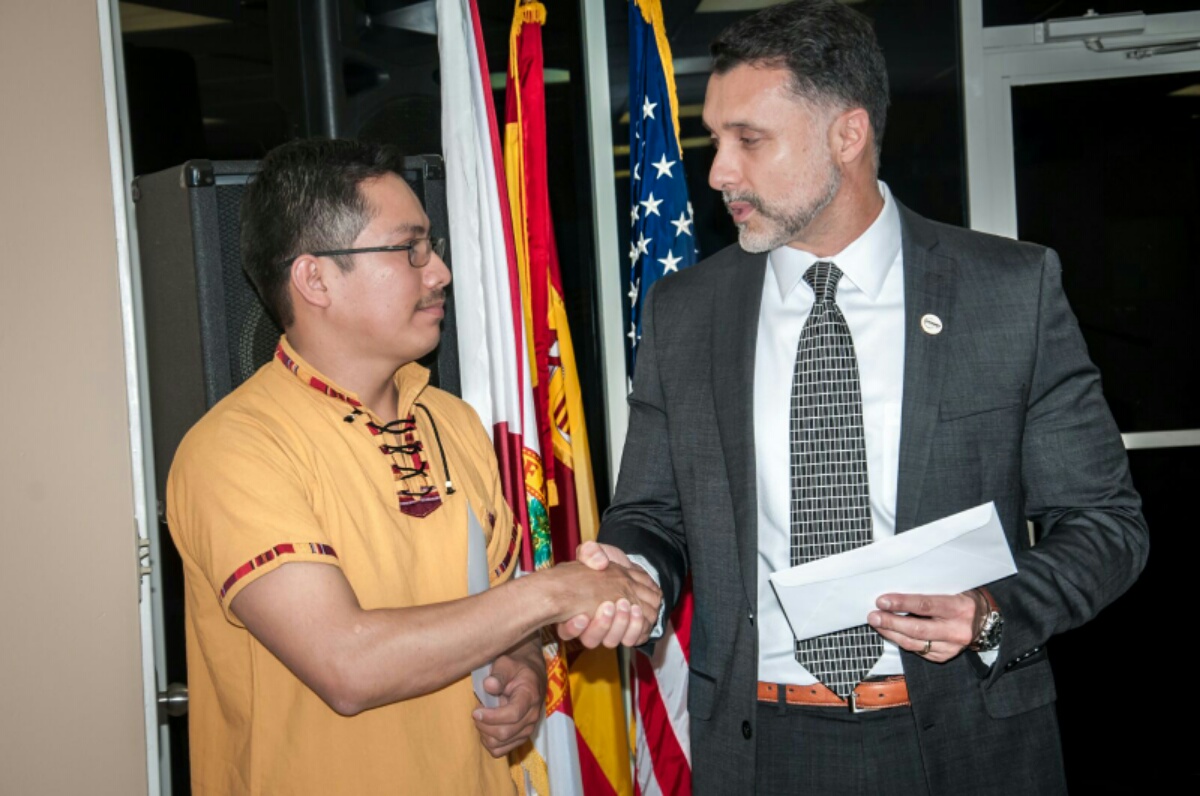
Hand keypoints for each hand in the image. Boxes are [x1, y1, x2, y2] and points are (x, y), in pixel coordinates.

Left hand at [473, 640, 545, 756]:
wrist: (530, 676)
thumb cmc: (515, 668)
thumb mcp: (506, 664)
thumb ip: (499, 674)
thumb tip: (489, 685)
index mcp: (530, 696)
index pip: (513, 714)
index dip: (491, 717)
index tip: (475, 711)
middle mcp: (532, 716)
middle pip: (505, 732)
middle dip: (484, 725)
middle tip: (475, 712)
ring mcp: (528, 729)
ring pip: (501, 744)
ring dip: (485, 734)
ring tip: (481, 719)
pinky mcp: (521, 738)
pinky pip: (501, 751)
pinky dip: (489, 743)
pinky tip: (486, 728)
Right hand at [556, 542, 661, 648]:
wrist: (625, 569)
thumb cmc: (603, 563)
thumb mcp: (592, 552)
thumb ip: (590, 553)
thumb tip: (600, 563)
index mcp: (572, 611)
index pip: (566, 631)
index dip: (572, 628)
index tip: (582, 616)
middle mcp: (589, 627)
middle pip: (591, 640)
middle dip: (602, 626)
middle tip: (610, 605)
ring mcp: (608, 631)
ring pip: (611, 641)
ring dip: (621, 625)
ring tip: (629, 607)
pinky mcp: (627, 631)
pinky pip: (631, 640)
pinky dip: (636, 629)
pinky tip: (638, 611)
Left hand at [867, 590, 981, 662]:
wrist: (989, 621)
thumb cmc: (966, 599)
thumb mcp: (955, 588)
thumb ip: (931, 590)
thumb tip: (899, 587)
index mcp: (959, 608)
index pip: (925, 606)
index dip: (901, 604)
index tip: (882, 601)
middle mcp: (956, 630)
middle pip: (917, 629)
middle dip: (891, 623)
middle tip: (873, 616)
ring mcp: (951, 647)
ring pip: (915, 643)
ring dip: (892, 633)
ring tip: (877, 624)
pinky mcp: (945, 656)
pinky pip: (918, 651)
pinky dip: (902, 642)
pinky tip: (892, 633)